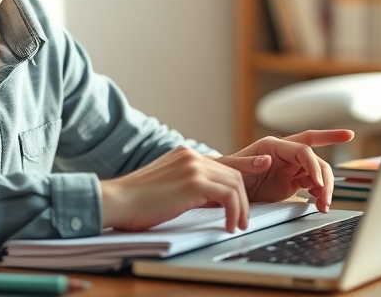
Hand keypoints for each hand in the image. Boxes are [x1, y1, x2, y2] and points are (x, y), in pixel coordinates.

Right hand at [99, 145, 272, 233]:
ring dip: (241, 209)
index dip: (246, 164)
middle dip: (244, 198)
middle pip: (232, 173)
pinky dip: (234, 212)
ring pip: (235, 184)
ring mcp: (193, 167)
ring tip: (237, 225)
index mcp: (184, 155)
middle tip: (242, 219)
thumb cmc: (136, 201)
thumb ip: (187, 184)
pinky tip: (228, 225)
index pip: (223, 159)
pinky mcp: (194, 182)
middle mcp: (191, 156)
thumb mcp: (167, 186)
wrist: (118, 201)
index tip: (263, 164)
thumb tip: (207, 197)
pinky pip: (228, 196)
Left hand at [216, 130, 354, 212]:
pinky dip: (320, 194)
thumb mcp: (232, 168)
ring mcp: (291, 167)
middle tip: (324, 196)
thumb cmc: (224, 173)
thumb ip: (248, 163)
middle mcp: (284, 153)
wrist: (224, 190)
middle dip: (324, 177)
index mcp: (272, 145)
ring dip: (325, 188)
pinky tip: (319, 204)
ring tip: (323, 204)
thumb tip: (267, 160)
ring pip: (318, 172)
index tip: (332, 160)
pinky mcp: (293, 182)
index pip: (302, 148)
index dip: (319, 153)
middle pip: (315, 159)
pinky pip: (313, 185)